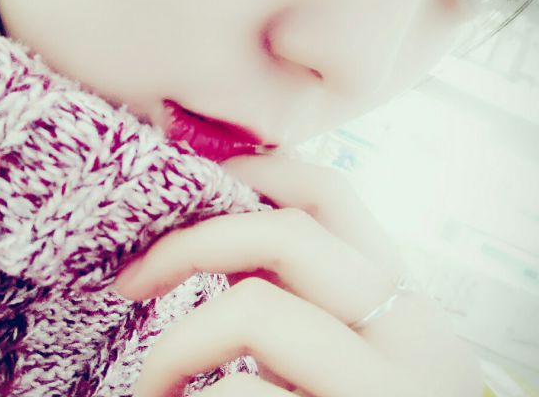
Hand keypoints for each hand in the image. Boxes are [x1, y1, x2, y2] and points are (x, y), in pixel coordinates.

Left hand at [112, 154, 481, 396]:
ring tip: (151, 384)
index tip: (194, 183)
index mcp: (403, 300)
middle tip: (132, 278)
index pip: (331, 195)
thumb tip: (216, 232)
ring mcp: (387, 386)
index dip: (256, 171)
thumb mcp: (348, 349)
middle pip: (286, 233)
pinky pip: (239, 392)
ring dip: (176, 347)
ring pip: (252, 309)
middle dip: (191, 245)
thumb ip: (304, 297)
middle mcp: (412, 333)